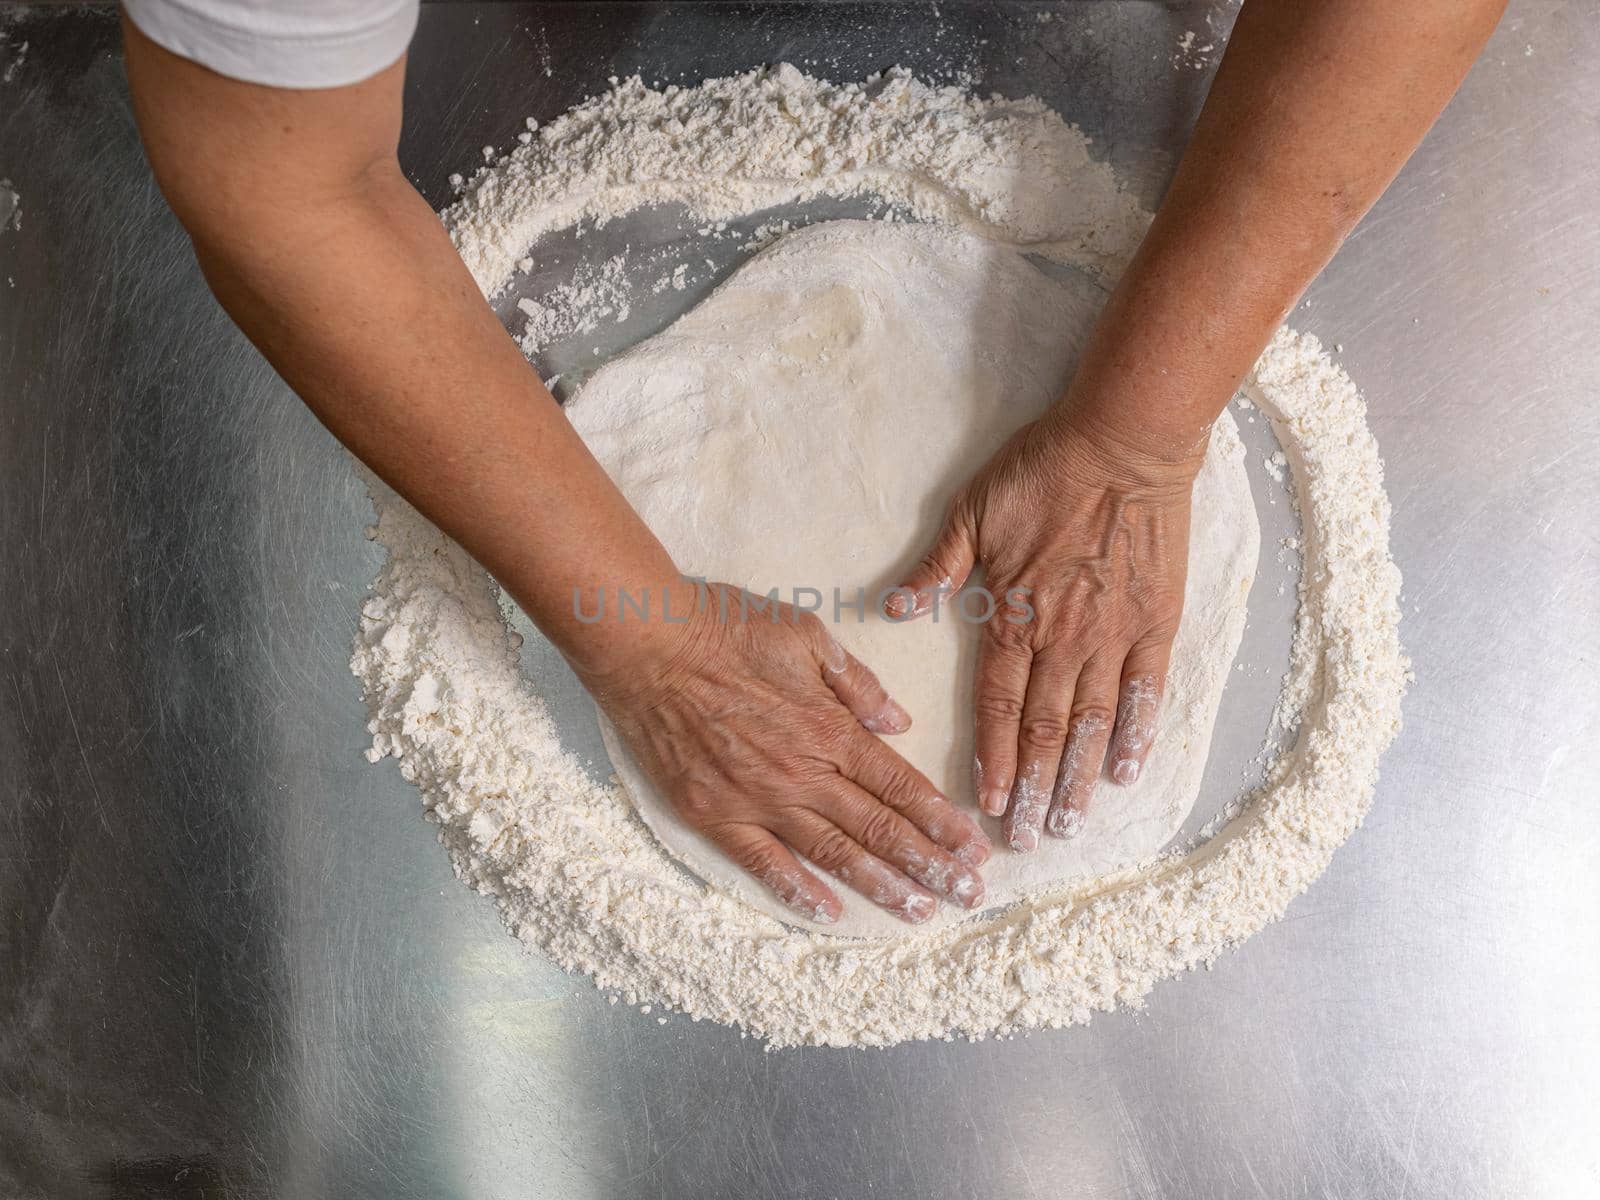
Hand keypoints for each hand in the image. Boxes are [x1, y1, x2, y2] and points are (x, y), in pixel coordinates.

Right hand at [581, 584, 990, 924]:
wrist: (647, 644)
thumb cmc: (725, 628)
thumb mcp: (806, 635)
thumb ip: (857, 683)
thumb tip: (898, 723)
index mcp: (831, 729)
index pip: (900, 785)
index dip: (940, 821)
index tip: (971, 848)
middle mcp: (803, 773)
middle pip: (878, 829)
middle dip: (928, 864)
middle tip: (966, 894)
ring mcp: (758, 800)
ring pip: (832, 854)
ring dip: (880, 885)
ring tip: (918, 911)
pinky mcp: (715, 814)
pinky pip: (764, 863)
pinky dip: (798, 891)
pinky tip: (830, 912)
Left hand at [886, 414, 1199, 851]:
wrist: (1125, 441)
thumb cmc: (1042, 471)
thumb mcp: (970, 511)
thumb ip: (934, 569)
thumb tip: (892, 610)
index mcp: (1013, 617)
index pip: (997, 706)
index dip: (993, 759)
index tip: (986, 805)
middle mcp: (1063, 638)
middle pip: (1043, 730)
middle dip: (1032, 790)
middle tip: (1026, 840)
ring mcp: (1113, 634)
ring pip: (1092, 723)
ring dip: (1078, 778)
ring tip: (1070, 824)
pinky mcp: (1155, 622)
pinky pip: (1145, 691)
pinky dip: (1135, 734)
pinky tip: (1125, 772)